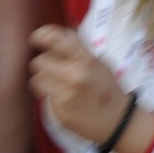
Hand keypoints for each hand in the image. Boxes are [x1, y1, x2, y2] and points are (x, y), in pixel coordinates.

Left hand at [29, 24, 131, 144]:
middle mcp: (74, 75)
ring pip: (37, 78)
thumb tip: (54, 32)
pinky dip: (50, 94)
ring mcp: (65, 94)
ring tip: (58, 82)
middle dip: (45, 62)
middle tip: (54, 67)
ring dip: (44, 78)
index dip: (42, 35)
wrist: (117, 120)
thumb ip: (77, 48)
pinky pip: (43, 95)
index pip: (56, 40)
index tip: (37, 37)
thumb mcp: (99, 63)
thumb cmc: (107, 88)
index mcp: (87, 60)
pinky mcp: (58, 110)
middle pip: (40, 60)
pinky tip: (64, 97)